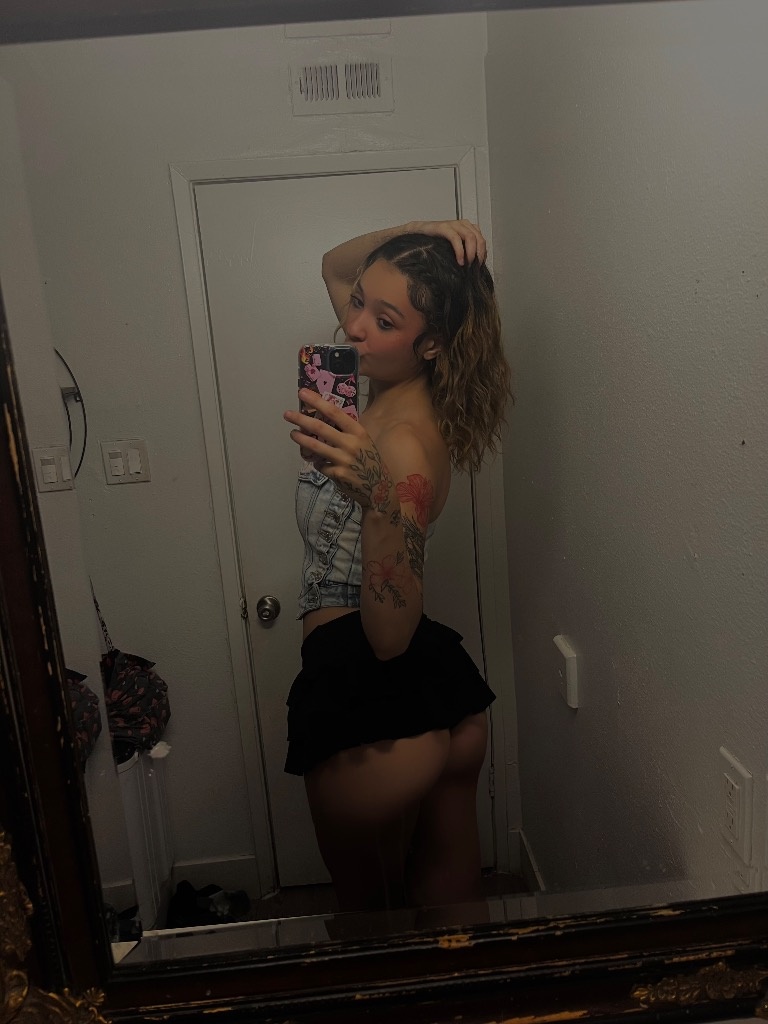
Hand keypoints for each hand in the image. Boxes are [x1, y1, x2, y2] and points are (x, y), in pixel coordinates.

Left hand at [285, 390, 395, 513]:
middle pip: (320, 428)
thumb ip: (346, 432)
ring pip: (315, 446)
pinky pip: (320, 465)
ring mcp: (343, 459)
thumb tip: (323, 420)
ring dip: (301, 439)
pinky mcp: (337, 474)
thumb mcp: (364, 442)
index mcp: (358, 432)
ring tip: (293, 433)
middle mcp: (351, 444)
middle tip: (287, 414)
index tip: (303, 393)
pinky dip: (318, 463)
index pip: (334, 412)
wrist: (379, 487)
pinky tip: (320, 463)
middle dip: (301, 419)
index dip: (317, 402)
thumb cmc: (369, 461)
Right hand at [406, 218, 486, 265]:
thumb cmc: (435, 242)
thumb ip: (465, 251)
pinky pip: (456, 239)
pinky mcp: (444, 227)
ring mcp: (453, 224)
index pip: (482, 240)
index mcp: (468, 228)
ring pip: (471, 237)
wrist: (418, 234)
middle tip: (474, 267)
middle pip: (479, 238)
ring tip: (467, 264)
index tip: (479, 266)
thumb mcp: (454, 247)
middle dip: (479, 254)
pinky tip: (459, 260)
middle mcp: (463, 224)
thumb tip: (475, 264)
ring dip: (471, 253)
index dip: (483, 254)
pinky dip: (460, 251)